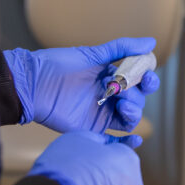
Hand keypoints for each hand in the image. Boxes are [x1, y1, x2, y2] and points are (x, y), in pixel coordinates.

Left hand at [3, 38, 159, 144]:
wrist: (33, 85)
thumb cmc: (58, 66)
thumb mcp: (92, 54)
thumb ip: (122, 49)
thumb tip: (152, 42)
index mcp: (111, 76)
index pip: (139, 80)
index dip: (148, 79)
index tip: (147, 76)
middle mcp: (110, 95)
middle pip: (138, 99)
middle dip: (136, 95)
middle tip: (122, 89)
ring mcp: (102, 112)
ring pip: (131, 117)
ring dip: (133, 111)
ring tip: (120, 103)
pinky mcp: (93, 128)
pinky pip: (116, 138)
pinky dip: (128, 142)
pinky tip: (136, 140)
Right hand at [28, 131, 143, 184]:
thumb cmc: (64, 168)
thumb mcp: (80, 138)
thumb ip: (99, 140)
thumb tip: (106, 144)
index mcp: (129, 160)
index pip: (119, 155)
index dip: (101, 157)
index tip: (86, 163)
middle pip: (118, 181)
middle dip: (103, 181)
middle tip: (79, 183)